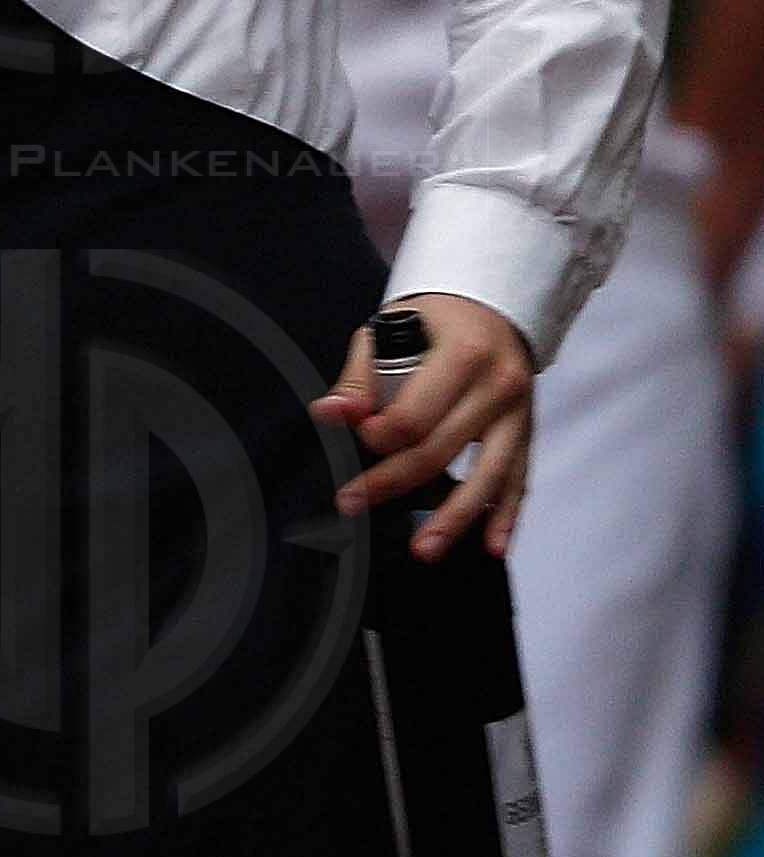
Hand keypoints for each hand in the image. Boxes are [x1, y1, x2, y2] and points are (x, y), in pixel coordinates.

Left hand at [316, 290, 534, 558]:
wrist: (492, 307)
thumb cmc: (434, 320)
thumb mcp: (390, 331)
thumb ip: (361, 378)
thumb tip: (330, 413)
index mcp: (464, 355)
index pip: (415, 413)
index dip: (379, 435)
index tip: (358, 439)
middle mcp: (499, 387)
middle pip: (442, 449)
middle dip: (394, 481)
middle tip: (352, 502)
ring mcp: (519, 414)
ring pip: (487, 477)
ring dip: (454, 517)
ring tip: (424, 549)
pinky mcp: (527, 434)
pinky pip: (518, 481)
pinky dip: (506, 516)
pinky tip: (491, 545)